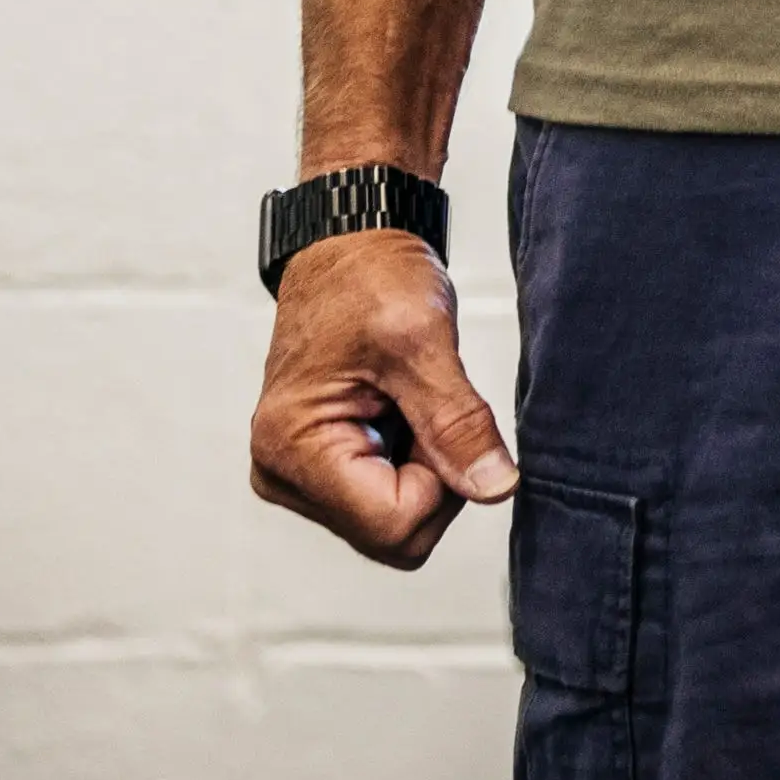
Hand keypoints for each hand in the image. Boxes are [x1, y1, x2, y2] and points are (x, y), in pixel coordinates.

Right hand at [249, 228, 514, 569]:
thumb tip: (496, 488)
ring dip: (422, 465)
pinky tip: (399, 408)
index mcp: (293, 448)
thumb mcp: (422, 341)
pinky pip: (383, 495)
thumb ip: (458, 423)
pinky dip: (410, 459)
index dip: (443, 482)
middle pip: (392, 533)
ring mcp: (297, 475)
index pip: (393, 523)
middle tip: (429, 403)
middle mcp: (282, 474)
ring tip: (408, 398)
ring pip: (392, 519)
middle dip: (434, 478)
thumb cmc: (371, 278)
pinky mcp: (317, 467)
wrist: (350, 246)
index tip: (442, 417)